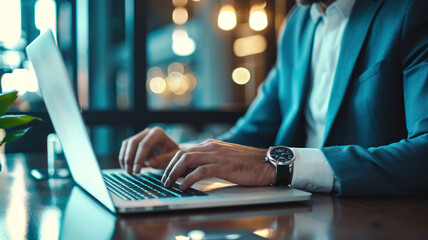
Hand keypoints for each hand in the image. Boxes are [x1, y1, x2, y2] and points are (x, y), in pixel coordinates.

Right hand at [119, 127, 178, 173]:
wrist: (170, 153)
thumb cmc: (172, 155)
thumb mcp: (172, 158)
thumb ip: (164, 160)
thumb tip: (150, 163)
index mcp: (158, 134)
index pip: (145, 144)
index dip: (139, 158)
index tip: (137, 170)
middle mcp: (148, 132)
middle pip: (134, 142)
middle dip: (130, 159)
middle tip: (131, 172)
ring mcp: (141, 135)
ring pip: (127, 144)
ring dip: (125, 158)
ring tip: (129, 172)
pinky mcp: (135, 140)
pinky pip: (125, 147)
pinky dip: (123, 157)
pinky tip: (126, 168)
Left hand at [161, 139, 275, 189]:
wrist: (266, 163)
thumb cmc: (246, 164)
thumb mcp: (223, 159)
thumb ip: (208, 161)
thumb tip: (192, 171)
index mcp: (210, 145)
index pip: (183, 150)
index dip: (169, 160)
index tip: (161, 170)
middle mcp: (211, 147)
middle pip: (181, 154)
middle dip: (168, 167)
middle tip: (163, 180)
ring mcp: (217, 155)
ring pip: (187, 160)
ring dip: (174, 173)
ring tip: (170, 183)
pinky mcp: (223, 165)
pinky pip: (200, 171)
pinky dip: (189, 179)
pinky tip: (184, 187)